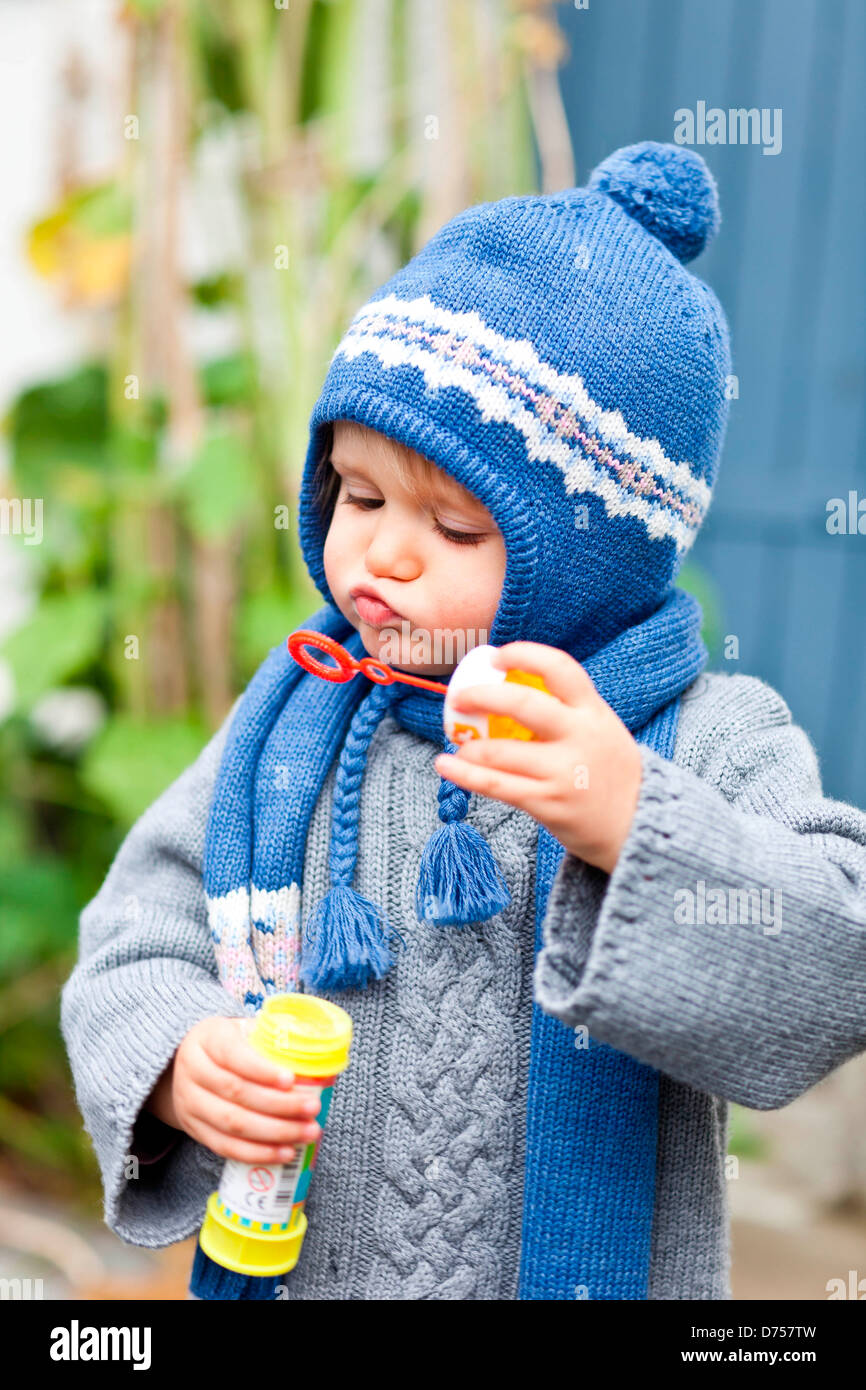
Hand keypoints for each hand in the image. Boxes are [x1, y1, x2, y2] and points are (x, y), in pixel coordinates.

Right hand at [156, 1016, 323, 1164]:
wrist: (184, 1066)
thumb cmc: (229, 1045)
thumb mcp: (243, 1030)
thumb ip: (271, 1039)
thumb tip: (316, 1052)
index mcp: (208, 1039)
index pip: (233, 1055)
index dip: (262, 1070)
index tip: (291, 1079)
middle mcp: (193, 1071)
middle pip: (237, 1092)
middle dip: (279, 1104)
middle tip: (312, 1108)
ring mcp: (189, 1103)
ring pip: (233, 1123)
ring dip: (274, 1133)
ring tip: (308, 1132)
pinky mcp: (194, 1129)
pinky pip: (225, 1147)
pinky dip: (257, 1153)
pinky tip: (284, 1153)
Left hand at [434, 641, 642, 874]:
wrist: (638, 826)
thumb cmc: (611, 773)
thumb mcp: (603, 730)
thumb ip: (569, 711)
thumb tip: (513, 688)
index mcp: (594, 712)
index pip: (560, 668)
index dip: (524, 655)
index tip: (497, 656)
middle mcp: (580, 737)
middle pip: (523, 704)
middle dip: (483, 696)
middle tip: (461, 698)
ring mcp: (563, 772)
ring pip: (500, 751)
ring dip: (470, 746)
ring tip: (461, 745)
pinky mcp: (548, 803)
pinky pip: (496, 785)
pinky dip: (464, 773)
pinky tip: (445, 765)